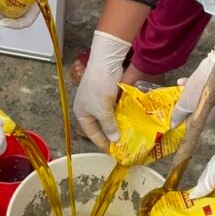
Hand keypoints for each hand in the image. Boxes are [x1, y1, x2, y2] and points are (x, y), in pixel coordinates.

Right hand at [73, 30, 130, 149]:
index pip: (92, 134)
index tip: (114, 152)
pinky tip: (131, 120)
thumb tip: (115, 139)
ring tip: (130, 135)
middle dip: (112, 134)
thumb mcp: (103, 110)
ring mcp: (100, 99)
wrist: (106, 63)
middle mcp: (89, 107)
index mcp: (82, 113)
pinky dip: (122, 114)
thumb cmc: (99, 88)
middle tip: (124, 144)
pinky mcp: (109, 93)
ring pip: (110, 117)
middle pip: (101, 126)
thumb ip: (109, 126)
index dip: (102, 143)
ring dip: (119, 124)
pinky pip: (116, 108)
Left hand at [171, 50, 214, 126]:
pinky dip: (190, 86)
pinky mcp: (212, 86)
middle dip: (183, 108)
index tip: (172, 119)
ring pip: (195, 99)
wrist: (214, 67)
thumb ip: (178, 114)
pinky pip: (199, 89)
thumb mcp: (184, 104)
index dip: (182, 122)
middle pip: (194, 111)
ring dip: (185, 95)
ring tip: (176, 92)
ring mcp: (213, 97)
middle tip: (172, 105)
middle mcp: (213, 109)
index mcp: (209, 118)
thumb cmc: (200, 89)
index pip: (194, 124)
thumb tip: (173, 124)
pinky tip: (181, 81)